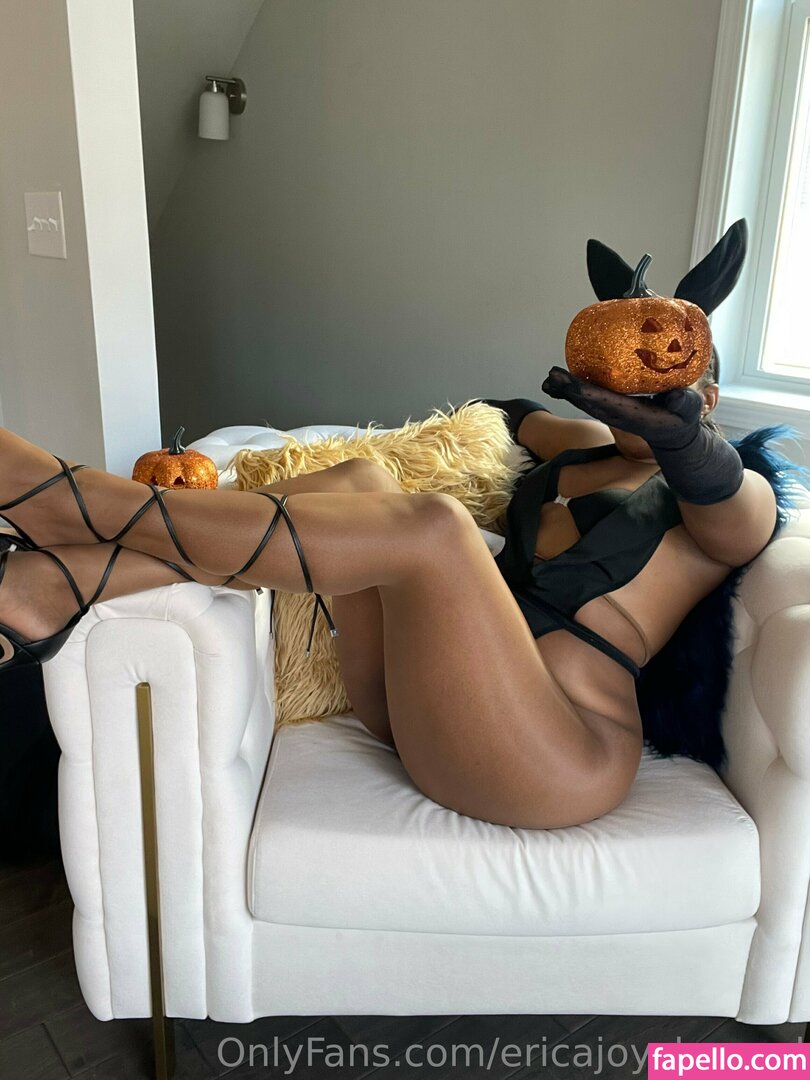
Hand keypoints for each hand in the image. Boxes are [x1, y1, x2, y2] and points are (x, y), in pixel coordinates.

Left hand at [541, 366, 703, 450]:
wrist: (675, 435)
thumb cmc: (682, 419)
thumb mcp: (689, 410)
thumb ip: (685, 403)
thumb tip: (676, 397)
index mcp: (633, 414)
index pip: (605, 402)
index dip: (586, 392)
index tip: (570, 384)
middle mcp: (617, 414)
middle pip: (588, 401)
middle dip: (569, 389)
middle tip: (551, 376)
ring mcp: (612, 412)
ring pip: (585, 401)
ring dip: (567, 391)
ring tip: (550, 379)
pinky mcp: (612, 408)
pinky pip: (590, 398)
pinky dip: (574, 390)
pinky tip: (562, 381)